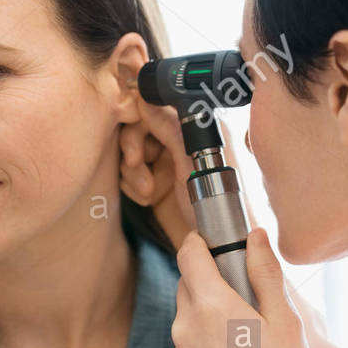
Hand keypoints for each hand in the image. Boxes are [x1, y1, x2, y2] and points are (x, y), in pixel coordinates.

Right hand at [119, 104, 255, 253]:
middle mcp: (180, 141)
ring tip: (149, 191)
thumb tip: (148, 100)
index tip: (130, 128)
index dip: (140, 116)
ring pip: (131, 150)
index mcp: (195, 129)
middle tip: (136, 163)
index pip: (157, 107)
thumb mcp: (190, 164)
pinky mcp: (155, 181)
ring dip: (134, 171)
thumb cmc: (217, 206)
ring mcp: (167, 162)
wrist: (216, 247)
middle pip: (139, 127)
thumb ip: (170, 129)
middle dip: (134, 147)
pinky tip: (148, 198)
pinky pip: (130, 172)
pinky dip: (133, 185)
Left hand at [172, 227, 320, 347]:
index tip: (224, 240)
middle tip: (250, 286)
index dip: (203, 240)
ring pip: (189, 310)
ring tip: (251, 323)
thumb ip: (265, 273)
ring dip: (211, 304)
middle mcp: (186, 326)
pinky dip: (210, 332)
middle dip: (213, 273)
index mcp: (209, 305)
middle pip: (188, 280)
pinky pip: (192, 338)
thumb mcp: (285, 320)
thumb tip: (255, 236)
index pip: (188, 252)